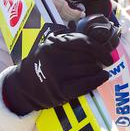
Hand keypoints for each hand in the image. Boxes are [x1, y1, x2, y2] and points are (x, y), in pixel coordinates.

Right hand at [2, 16, 119, 115]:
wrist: (22, 87)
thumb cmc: (42, 65)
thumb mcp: (49, 47)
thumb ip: (67, 41)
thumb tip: (96, 40)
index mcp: (53, 44)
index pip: (83, 42)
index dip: (99, 48)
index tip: (107, 54)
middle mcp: (54, 58)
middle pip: (87, 57)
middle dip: (98, 60)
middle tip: (101, 63)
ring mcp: (57, 75)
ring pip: (88, 69)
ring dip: (98, 70)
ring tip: (98, 71)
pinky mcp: (60, 90)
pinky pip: (86, 84)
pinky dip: (98, 80)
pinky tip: (103, 77)